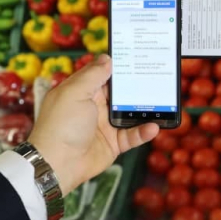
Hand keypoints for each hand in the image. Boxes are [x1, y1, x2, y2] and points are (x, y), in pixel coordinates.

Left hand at [28, 54, 158, 193]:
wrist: (58, 164)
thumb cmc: (62, 124)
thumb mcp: (75, 92)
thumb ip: (93, 75)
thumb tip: (107, 58)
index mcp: (82, 91)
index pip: (102, 74)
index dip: (118, 65)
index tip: (137, 55)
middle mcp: (95, 106)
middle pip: (120, 93)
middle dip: (137, 85)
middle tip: (158, 74)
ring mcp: (105, 125)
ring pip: (129, 113)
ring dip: (144, 108)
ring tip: (162, 100)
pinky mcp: (113, 143)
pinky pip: (132, 135)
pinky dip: (143, 131)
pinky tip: (154, 126)